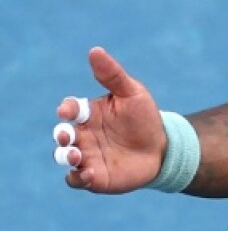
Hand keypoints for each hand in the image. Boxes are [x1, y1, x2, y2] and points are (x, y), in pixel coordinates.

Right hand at [54, 47, 167, 192]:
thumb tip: (95, 50)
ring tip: (75, 155)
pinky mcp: (94, 177)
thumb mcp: (132, 93)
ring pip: (64, 157)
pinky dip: (77, 178)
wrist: (162, 148)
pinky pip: (77, 180)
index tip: (68, 110)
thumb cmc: (144, 118)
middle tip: (67, 134)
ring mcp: (86, 156)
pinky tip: (89, 174)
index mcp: (89, 113)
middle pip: (62, 134)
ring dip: (65, 156)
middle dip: (61, 134)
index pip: (70, 109)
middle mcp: (83, 135)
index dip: (66, 109)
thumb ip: (112, 75)